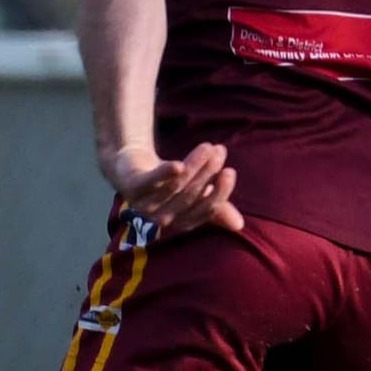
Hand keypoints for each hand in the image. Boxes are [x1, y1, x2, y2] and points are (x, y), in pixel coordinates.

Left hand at [99, 139, 243, 237]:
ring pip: (174, 186)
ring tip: (207, 146)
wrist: (132, 168)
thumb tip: (239, 225)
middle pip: (189, 196)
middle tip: (220, 151)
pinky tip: (178, 165)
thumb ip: (215, 208)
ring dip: (194, 164)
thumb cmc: (169, 183)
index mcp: (179, 222)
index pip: (203, 211)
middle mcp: (162, 218)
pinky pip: (149, 182)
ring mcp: (144, 204)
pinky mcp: (132, 187)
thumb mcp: (195, 193)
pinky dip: (164, 174)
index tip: (230, 172)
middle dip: (207, 173)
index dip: (218, 194)